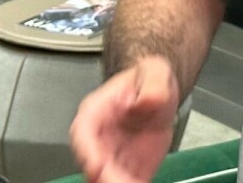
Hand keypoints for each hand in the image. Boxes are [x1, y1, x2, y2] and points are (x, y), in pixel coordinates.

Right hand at [69, 55, 180, 181]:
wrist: (159, 94)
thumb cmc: (148, 80)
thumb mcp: (155, 72)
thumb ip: (154, 84)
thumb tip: (148, 100)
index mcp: (96, 110)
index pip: (83, 131)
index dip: (87, 151)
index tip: (96, 165)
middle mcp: (98, 137)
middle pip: (94, 162)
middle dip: (105, 177)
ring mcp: (111, 156)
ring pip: (107, 177)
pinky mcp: (129, 169)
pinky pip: (127, 182)